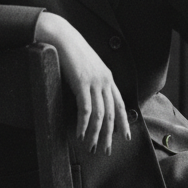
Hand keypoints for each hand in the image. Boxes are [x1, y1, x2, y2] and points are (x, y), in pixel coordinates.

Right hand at [35, 12, 130, 154]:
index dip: (123, 122)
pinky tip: (80, 134)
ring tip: (90, 146)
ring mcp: (95, 82)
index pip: (120, 104)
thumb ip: (93, 82)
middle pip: (111, 114)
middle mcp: (105, 81)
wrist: (62, 37)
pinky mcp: (82, 83)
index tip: (125, 137)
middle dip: (109, 135)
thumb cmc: (72, 52)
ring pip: (100, 115)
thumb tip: (92, 98)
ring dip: (95, 134)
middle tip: (105, 150)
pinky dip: (83, 125)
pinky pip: (85, 110)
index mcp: (108, 78)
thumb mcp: (88, 68)